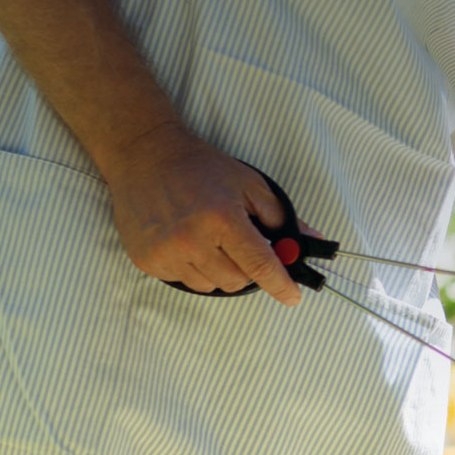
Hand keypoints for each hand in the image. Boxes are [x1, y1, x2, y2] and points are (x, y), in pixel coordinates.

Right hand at [102, 124, 302, 304]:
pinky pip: (183, 281)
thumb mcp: (249, 184)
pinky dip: (193, 268)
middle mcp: (192, 240)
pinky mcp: (148, 260)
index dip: (280, 285)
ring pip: (211, 286)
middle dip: (246, 269)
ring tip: (208, 239)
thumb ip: (281, 216)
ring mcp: (167, 252)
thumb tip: (310, 239)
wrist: (145, 156)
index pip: (260, 265)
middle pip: (237, 281)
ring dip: (218, 270)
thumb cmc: (201, 168)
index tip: (292, 297)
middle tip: (238, 245)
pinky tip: (186, 242)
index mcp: (222, 219)